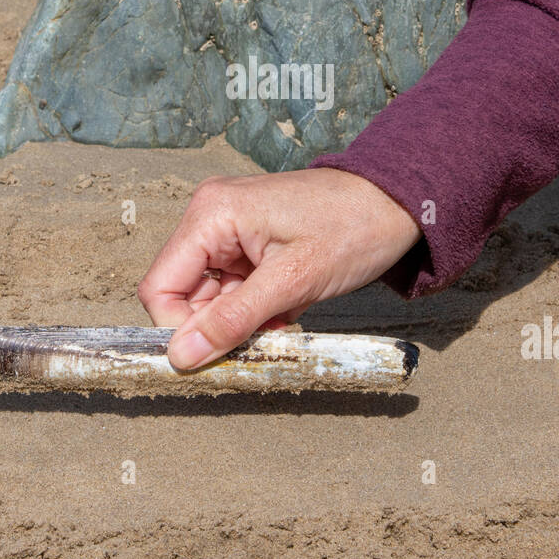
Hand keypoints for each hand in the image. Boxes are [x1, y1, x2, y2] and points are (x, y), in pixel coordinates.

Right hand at [137, 167, 420, 368]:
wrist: (397, 202)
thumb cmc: (352, 230)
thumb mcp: (293, 282)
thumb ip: (232, 320)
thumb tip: (180, 356)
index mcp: (211, 214)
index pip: (160, 286)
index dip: (179, 328)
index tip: (217, 356)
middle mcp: (210, 217)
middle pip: (183, 294)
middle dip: (218, 327)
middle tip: (263, 340)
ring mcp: (229, 229)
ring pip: (210, 298)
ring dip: (241, 322)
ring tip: (284, 321)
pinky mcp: (248, 243)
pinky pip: (233, 291)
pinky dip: (256, 311)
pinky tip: (287, 310)